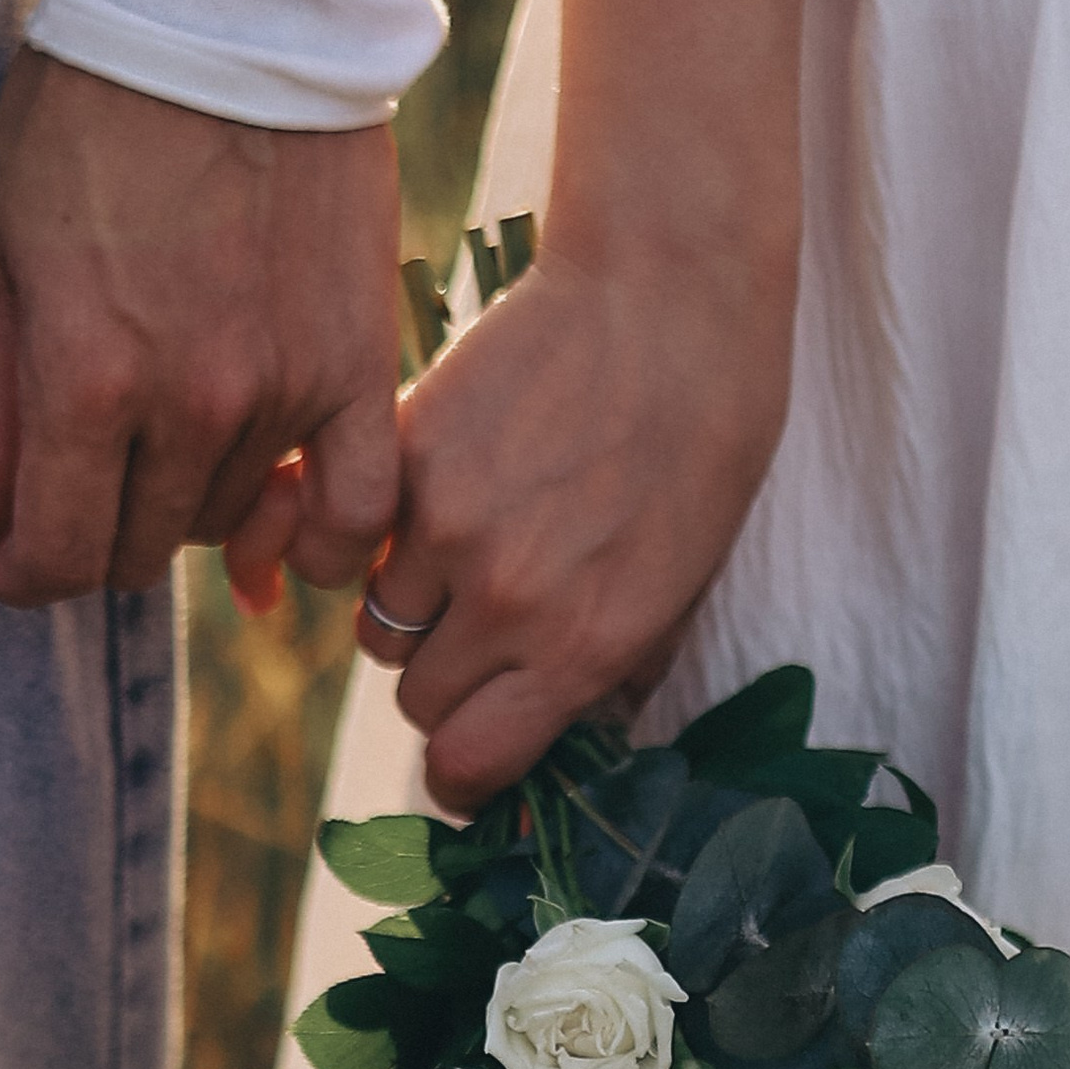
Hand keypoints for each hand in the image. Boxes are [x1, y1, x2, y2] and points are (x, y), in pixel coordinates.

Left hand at [0, 50, 400, 607]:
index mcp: (87, 378)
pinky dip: (322, 543)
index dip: (12, 572)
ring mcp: (283, 390)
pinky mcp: (357, 364)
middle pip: (134, 553)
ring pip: (222, 523)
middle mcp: (191, 405)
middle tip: (74, 475)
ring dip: (181, 502)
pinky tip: (282, 528)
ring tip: (161, 429)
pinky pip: (356, 511)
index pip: (53, 557)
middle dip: (87, 530)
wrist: (230, 6)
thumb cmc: (84, 115)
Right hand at [356, 234, 797, 810]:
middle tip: (485, 634)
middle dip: (447, 682)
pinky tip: (443, 500)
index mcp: (583, 645)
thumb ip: (615, 673)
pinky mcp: (409, 459)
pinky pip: (365, 545)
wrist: (670, 294)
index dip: (462, 774)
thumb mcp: (685, 582)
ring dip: (414, 613)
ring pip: (382, 629)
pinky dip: (389, 542)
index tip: (469, 755)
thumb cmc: (703, 440)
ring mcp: (448, 528)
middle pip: (418, 701)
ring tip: (465, 557)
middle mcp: (508, 600)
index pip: (465, 764)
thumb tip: (567, 743)